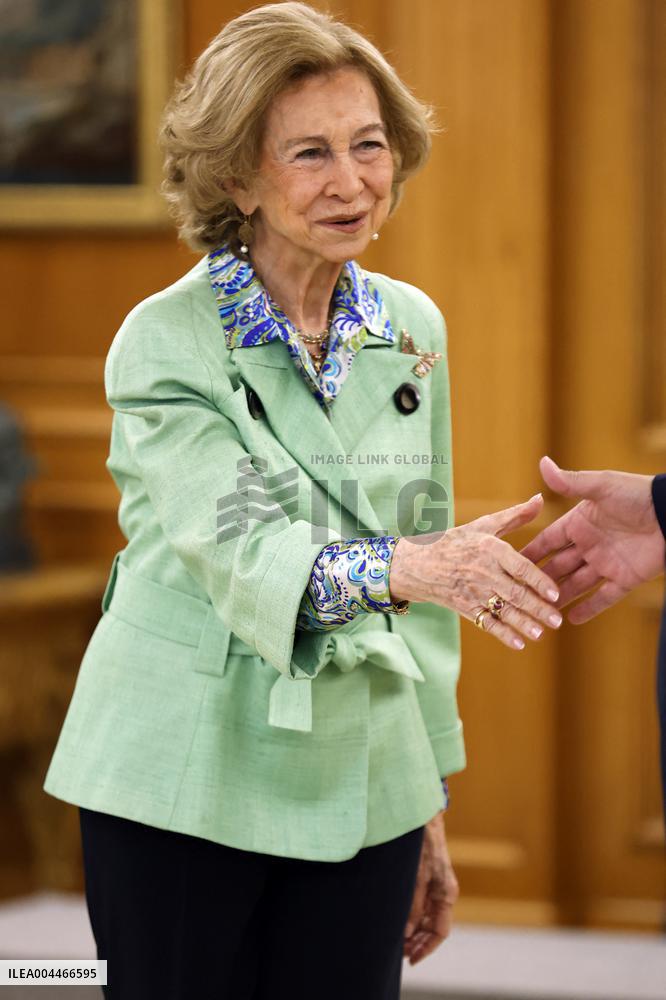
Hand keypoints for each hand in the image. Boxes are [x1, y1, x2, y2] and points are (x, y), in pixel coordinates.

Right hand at [389, 493, 561, 650]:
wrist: (414, 564)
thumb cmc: (453, 541)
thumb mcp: (482, 525)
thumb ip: (514, 515)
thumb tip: (540, 499)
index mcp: (489, 548)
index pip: (520, 566)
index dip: (539, 581)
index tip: (555, 593)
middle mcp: (481, 571)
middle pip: (515, 593)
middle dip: (538, 608)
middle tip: (557, 620)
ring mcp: (472, 591)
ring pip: (503, 611)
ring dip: (523, 624)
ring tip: (541, 633)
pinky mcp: (464, 607)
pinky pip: (486, 623)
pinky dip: (503, 634)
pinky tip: (519, 644)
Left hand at [404, 812, 457, 964]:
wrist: (421, 815)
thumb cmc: (420, 843)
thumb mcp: (416, 877)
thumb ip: (413, 906)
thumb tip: (406, 933)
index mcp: (447, 894)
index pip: (441, 932)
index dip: (426, 948)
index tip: (410, 959)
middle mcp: (443, 893)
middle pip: (433, 928)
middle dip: (417, 943)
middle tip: (398, 953)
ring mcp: (436, 885)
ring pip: (426, 918)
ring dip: (413, 931)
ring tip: (396, 941)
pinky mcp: (426, 878)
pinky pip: (421, 905)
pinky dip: (412, 917)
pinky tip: (398, 921)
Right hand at [521, 456, 664, 622]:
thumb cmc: (638, 494)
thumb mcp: (601, 487)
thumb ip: (570, 483)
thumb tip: (542, 463)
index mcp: (580, 523)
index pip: (548, 541)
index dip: (530, 553)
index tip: (507, 564)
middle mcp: (589, 545)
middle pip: (558, 567)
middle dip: (539, 581)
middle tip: (517, 596)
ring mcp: (607, 563)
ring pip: (577, 584)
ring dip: (559, 597)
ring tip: (538, 613)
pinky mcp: (626, 578)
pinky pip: (604, 597)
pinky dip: (589, 608)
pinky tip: (571, 620)